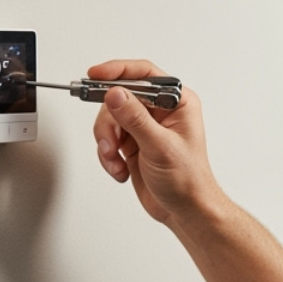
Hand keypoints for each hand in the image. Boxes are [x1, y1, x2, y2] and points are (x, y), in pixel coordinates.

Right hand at [89, 59, 218, 224]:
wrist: (185, 210)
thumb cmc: (187, 180)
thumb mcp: (160, 146)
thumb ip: (135, 118)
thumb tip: (115, 94)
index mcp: (178, 103)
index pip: (144, 74)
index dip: (117, 71)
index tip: (95, 75)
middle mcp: (161, 111)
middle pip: (119, 97)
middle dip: (109, 122)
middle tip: (109, 143)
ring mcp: (145, 126)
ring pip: (109, 119)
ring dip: (107, 142)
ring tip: (116, 161)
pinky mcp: (133, 142)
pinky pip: (108, 138)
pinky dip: (108, 155)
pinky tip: (120, 169)